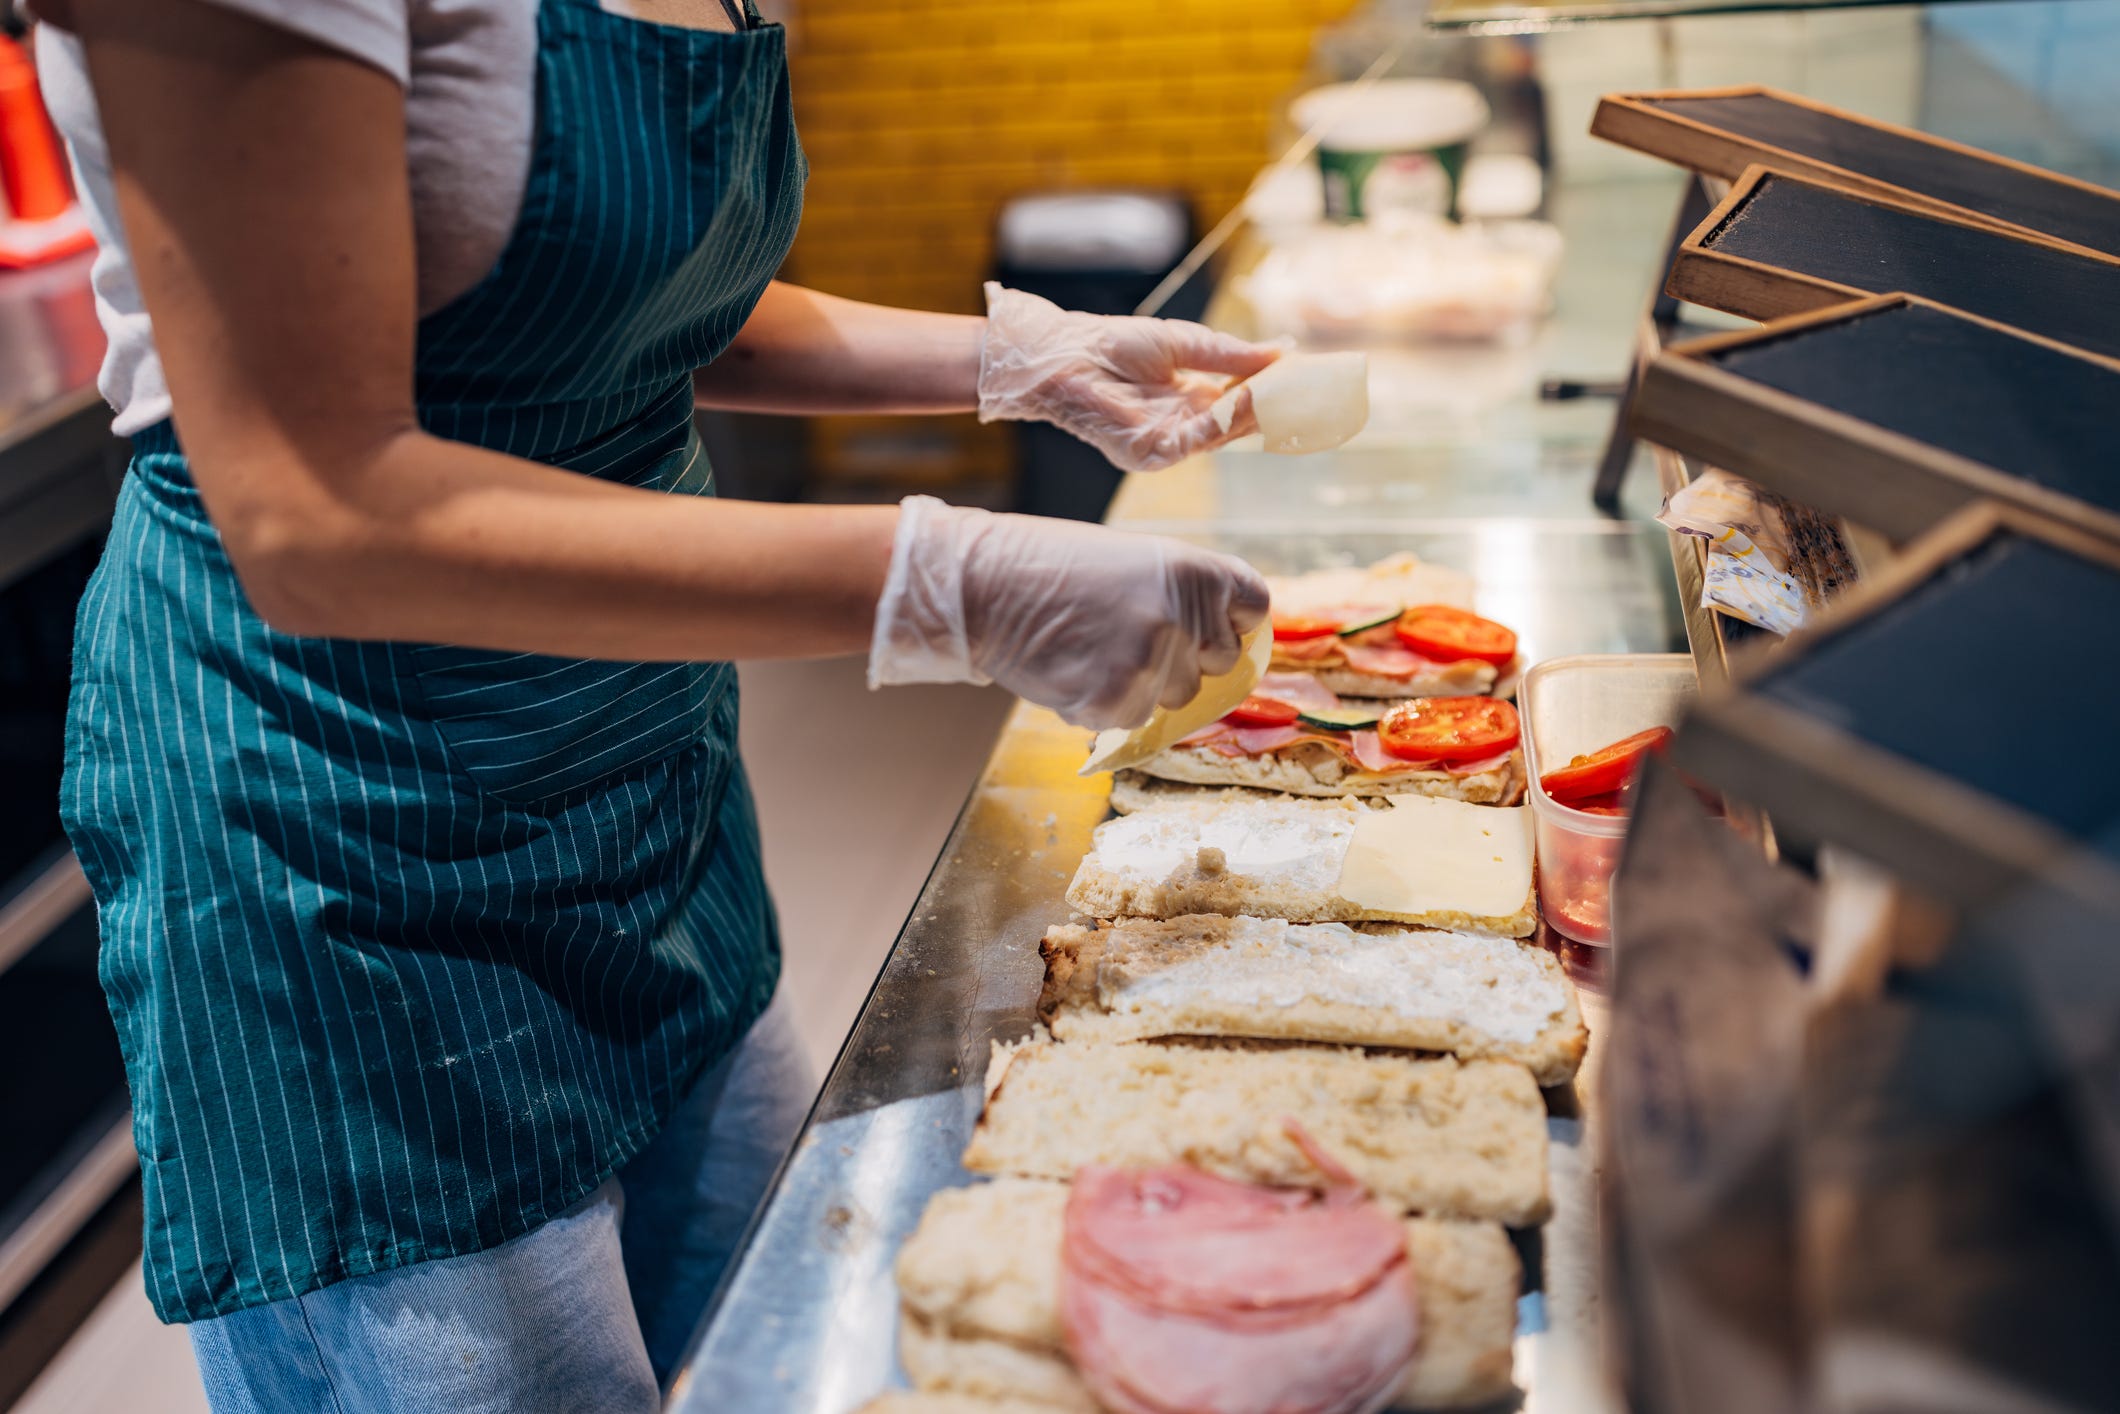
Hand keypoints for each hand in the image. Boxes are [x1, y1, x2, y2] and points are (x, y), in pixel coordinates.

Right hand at [869, 496, 1269, 728]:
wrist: (985, 584)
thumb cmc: (1055, 566)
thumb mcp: (1138, 560)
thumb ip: (1188, 595)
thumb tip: (1226, 648)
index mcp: (1198, 570)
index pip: (1253, 608)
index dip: (1227, 619)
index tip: (1200, 621)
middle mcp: (1188, 616)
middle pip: (1217, 664)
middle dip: (1181, 658)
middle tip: (1124, 633)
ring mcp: (1156, 662)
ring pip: (1175, 698)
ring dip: (1141, 684)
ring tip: (1091, 647)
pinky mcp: (1120, 701)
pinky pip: (1131, 719)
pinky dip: (1104, 703)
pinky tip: (1072, 669)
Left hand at [976, 283, 1281, 472]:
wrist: (1067, 354)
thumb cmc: (1115, 344)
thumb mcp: (1185, 342)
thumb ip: (1230, 355)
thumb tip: (1282, 352)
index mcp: (1194, 400)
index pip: (1244, 402)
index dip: (1275, 390)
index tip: (1307, 375)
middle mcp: (1186, 426)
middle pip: (1240, 423)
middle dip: (1275, 406)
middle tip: (1311, 387)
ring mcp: (1169, 444)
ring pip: (1223, 434)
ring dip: (1255, 413)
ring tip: (1285, 388)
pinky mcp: (1152, 455)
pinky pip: (1196, 442)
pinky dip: (1222, 422)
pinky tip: (1244, 400)